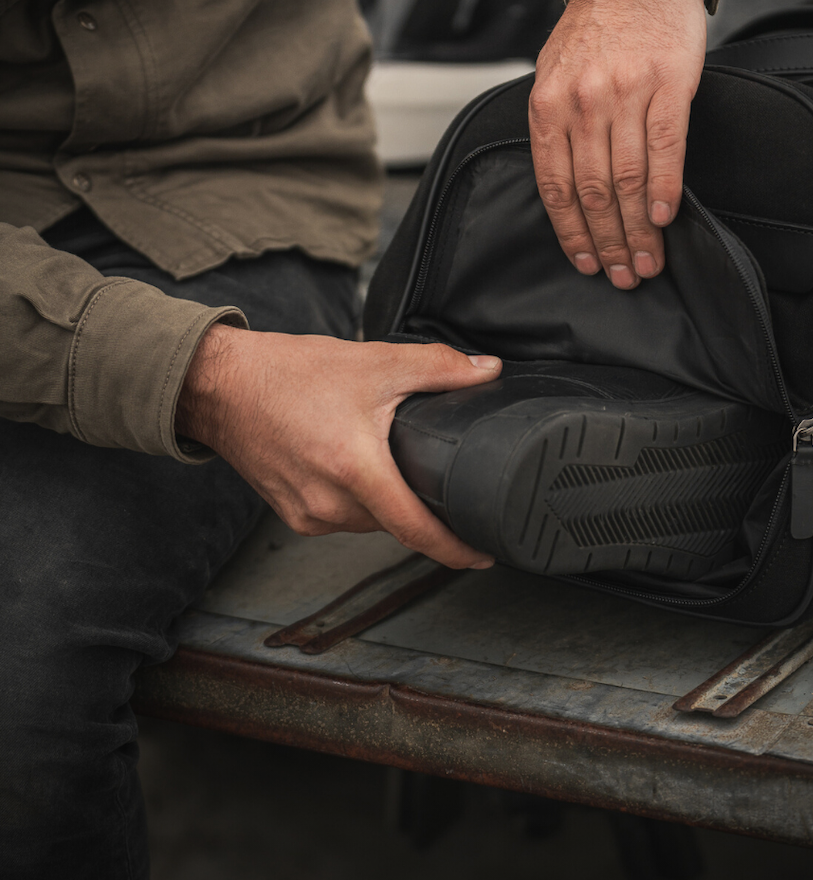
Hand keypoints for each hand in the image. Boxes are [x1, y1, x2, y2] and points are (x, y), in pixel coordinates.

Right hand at [175, 326, 501, 568]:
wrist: (219, 385)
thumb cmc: (288, 374)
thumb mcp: (374, 362)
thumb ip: (439, 368)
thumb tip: (486, 371)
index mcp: (355, 469)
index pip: (418, 530)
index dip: (457, 550)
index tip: (484, 557)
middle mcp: (331, 503)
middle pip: (398, 519)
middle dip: (416, 496)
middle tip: (419, 458)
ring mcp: (309, 515)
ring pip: (372, 519)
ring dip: (385, 494)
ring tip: (375, 450)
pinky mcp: (294, 516)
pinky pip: (344, 516)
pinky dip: (358, 495)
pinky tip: (348, 461)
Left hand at [529, 0, 706, 288]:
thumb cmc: (595, 28)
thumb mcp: (551, 73)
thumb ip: (554, 128)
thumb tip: (565, 189)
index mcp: (547, 105)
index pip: (556, 187)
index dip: (572, 233)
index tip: (587, 263)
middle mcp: (582, 102)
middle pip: (593, 192)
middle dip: (609, 242)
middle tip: (623, 276)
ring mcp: (624, 92)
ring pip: (627, 179)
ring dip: (638, 230)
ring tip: (648, 261)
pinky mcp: (667, 83)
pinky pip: (665, 148)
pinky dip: (664, 188)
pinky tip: (664, 218)